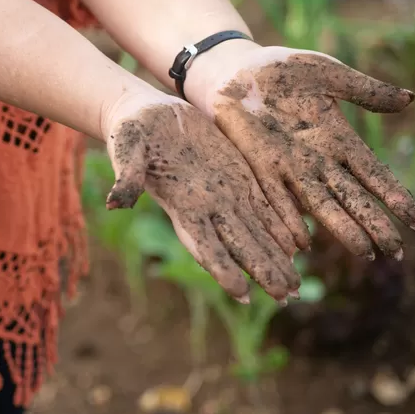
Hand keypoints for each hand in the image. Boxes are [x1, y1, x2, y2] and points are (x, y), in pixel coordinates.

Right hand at [103, 90, 301, 301]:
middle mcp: (206, 207)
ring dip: (275, 259)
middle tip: (287, 298)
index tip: (243, 293)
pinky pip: (264, 204)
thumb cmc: (132, 131)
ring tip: (296, 286)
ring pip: (256, 232)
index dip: (223, 270)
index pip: (204, 245)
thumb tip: (115, 202)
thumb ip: (127, 176)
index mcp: (181, 203)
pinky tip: (299, 246)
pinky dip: (281, 226)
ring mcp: (224, 193)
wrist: (149, 115)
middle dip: (262, 272)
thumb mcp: (126, 148)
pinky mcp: (238, 175)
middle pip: (239, 246)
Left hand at [189, 43, 414, 260]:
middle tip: (397, 253)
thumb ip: (366, 91)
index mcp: (337, 139)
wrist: (234, 70)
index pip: (373, 173)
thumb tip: (410, 100)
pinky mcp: (259, 164)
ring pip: (320, 203)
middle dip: (375, 223)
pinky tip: (302, 241)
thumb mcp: (328, 75)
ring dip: (341, 228)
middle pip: (352, 197)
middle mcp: (316, 159)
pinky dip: (287, 217)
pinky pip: (274, 196)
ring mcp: (288, 165)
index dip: (394, 196)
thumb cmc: (281, 71)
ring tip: (363, 251)